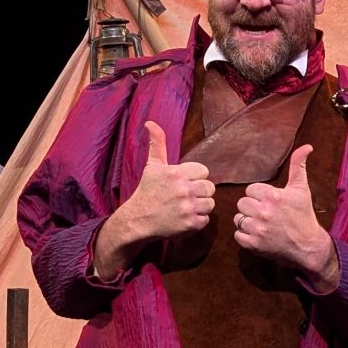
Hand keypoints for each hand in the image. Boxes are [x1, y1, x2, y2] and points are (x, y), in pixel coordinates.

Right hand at [94, 121, 214, 276]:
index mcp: (177, 173)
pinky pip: (206, 219)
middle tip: (184, 196)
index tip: (183, 183)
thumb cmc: (147, 191)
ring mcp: (188, 208)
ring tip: (184, 207)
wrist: (137, 220)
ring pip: (210, 204)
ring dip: (200, 206)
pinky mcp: (191, 224)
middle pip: (210, 188)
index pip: (204, 172)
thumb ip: (157, 144)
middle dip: (199, 192)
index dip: (195, 177)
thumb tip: (150, 123)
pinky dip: (197, 220)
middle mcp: (184, 189)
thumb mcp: (153, 166)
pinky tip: (183, 218)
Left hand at [234, 145, 338, 291]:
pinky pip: (237, 235)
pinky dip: (245, 235)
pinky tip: (258, 234)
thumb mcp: (301, 189)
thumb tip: (307, 146)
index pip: (250, 190)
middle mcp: (264, 212)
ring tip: (261, 224)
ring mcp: (257, 229)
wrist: (308, 246)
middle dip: (252, 207)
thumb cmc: (304, 215)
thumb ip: (298, 165)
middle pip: (242, 203)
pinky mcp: (253, 244)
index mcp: (273, 196)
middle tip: (265, 213)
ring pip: (238, 218)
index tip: (270, 202)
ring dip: (247, 221)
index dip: (259, 196)